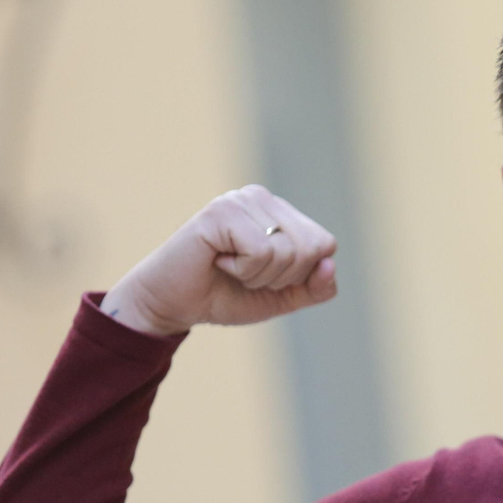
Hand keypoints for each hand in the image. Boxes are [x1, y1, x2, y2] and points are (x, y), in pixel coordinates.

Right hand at [99, 185, 337, 335]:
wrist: (172, 305)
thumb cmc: (225, 295)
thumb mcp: (281, 297)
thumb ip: (314, 287)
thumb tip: (330, 264)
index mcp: (279, 211)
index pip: (324, 244)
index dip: (300, 275)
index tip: (264, 277)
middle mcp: (261, 198)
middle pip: (312, 247)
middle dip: (282, 278)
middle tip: (245, 275)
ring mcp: (240, 200)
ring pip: (287, 251)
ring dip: (259, 276)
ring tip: (229, 267)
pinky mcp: (221, 212)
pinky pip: (261, 251)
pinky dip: (243, 271)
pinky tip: (218, 262)